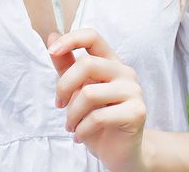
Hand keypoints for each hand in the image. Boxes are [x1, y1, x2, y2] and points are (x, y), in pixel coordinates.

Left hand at [47, 28, 148, 171]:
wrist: (120, 153)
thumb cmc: (98, 119)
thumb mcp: (76, 90)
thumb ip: (66, 64)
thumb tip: (52, 35)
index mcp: (110, 62)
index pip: (92, 37)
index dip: (71, 39)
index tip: (51, 50)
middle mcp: (124, 71)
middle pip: (87, 64)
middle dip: (64, 86)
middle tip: (59, 104)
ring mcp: (133, 91)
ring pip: (89, 93)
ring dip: (72, 114)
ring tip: (71, 125)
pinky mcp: (137, 112)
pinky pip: (98, 116)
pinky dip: (82, 128)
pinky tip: (80, 135)